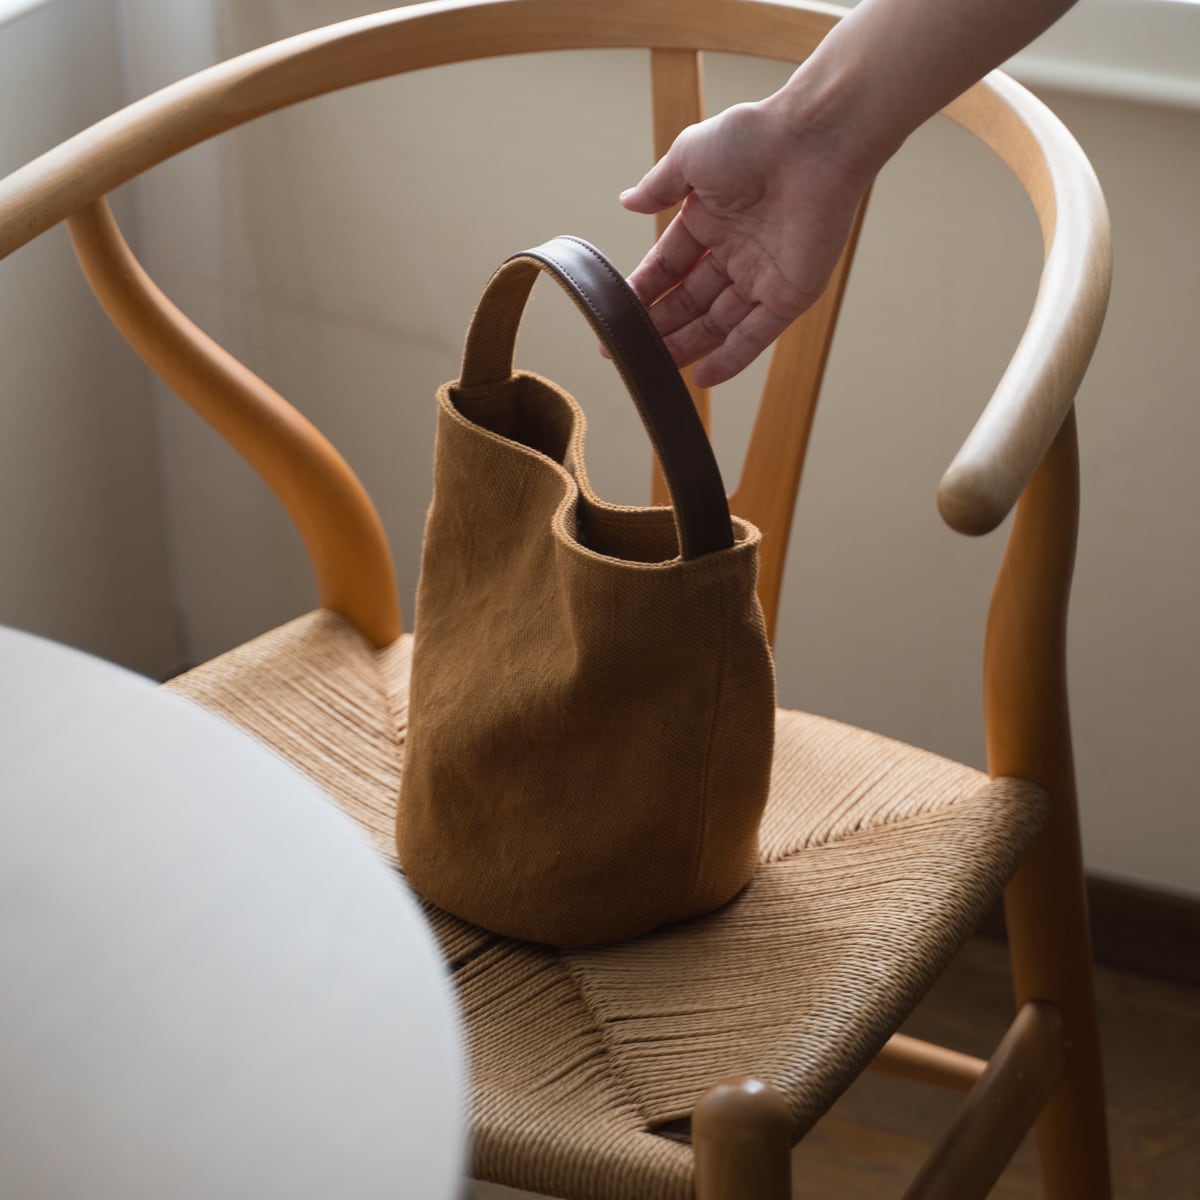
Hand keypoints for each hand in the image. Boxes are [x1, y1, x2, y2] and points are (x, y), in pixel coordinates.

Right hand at [620, 97, 872, 387]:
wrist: (814, 140)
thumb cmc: (755, 137)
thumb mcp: (689, 157)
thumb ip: (658, 187)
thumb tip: (626, 203)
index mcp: (709, 219)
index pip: (668, 267)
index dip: (643, 292)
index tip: (616, 314)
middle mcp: (735, 251)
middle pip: (690, 302)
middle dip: (659, 327)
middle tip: (627, 351)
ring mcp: (763, 275)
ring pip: (718, 323)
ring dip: (686, 346)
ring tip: (654, 368)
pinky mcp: (791, 294)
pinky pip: (756, 335)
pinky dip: (731, 358)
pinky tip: (701, 378)